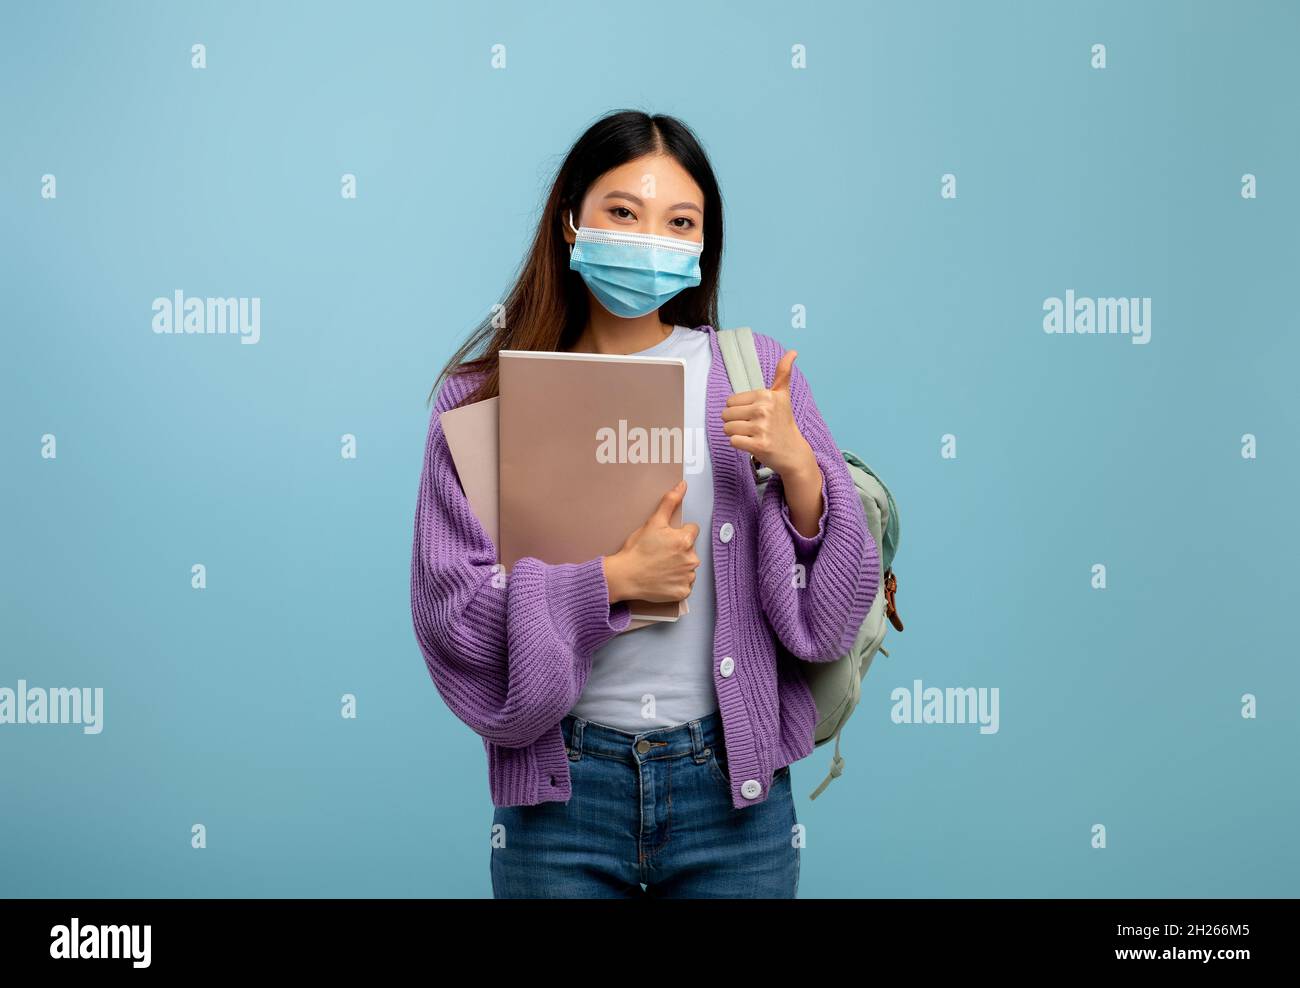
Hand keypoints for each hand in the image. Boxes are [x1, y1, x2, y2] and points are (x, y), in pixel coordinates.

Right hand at [603, 479, 700, 603]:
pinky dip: (676, 583)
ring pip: (689, 568)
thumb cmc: (636, 549)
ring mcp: (687, 577)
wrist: (624, 576)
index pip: (692, 531)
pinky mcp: (683, 592)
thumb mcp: (653, 522)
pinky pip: (685, 585)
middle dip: (679, 550)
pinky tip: (662, 579)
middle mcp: (691, 559)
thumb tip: (682, 485)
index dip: (678, 533)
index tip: (665, 540)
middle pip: (691, 550)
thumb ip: (670, 502)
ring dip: (679, 567)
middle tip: (660, 554)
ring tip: (660, 567)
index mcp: (685, 540)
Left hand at [720, 348, 817, 479]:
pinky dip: (739, 445)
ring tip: (751, 435)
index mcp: (766, 395)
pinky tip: (752, 444)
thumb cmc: (784, 423)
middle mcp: (764, 409)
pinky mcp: (758, 445)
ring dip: (736, 434)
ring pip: (727, 428)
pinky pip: (733, 441)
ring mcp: (761, 428)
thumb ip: (783, 374)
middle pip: (726, 414)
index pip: (730, 401)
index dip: (738, 410)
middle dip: (735, 422)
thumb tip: (793, 351)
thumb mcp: (783, 396)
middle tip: (752, 427)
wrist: (793, 452)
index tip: (754, 416)